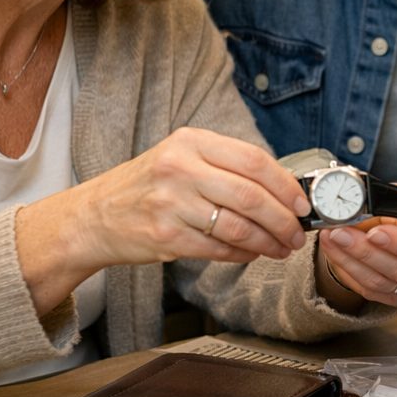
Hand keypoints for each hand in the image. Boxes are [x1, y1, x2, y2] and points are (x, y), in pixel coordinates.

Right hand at [22, 126, 311, 282]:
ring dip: (268, 242)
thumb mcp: (182, 158)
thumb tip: (284, 189)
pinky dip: (242, 254)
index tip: (303, 203)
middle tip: (298, 233)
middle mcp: (180, 168)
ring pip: (238, 226)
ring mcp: (171, 204)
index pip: (254, 160)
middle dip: (284, 220)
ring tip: (281, 248)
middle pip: (252, 196)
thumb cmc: (148, 186)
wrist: (94, 216)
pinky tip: (252, 254)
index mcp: (191, 141)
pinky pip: (218, 249)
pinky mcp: (165, 237)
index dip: (286, 185)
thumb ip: (227, 166)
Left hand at [316, 191, 396, 306]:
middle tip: (339, 232)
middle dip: (365, 251)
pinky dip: (350, 273)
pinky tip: (336, 255)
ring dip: (351, 261)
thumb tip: (357, 209)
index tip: (375, 233)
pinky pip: (373, 292)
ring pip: (383, 283)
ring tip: (331, 240)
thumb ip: (392, 206)